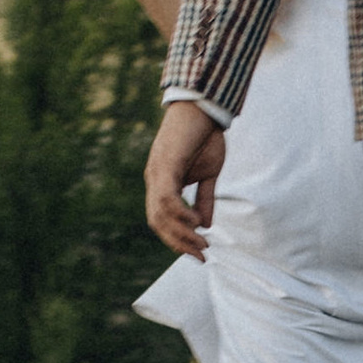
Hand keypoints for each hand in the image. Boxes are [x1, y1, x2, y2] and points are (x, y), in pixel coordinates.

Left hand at [144, 101, 226, 255]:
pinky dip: (180, 213)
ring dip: (181, 233)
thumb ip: (204, 199)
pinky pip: (167, 197)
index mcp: (162, 183)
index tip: (198, 254)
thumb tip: (205, 224)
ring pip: (160, 215)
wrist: (204, 106)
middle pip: (157, 223)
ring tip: (201, 242)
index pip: (162, 220)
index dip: (177, 240)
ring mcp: (157, 172)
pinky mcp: (165, 164)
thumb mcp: (209, 174)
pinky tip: (196, 222)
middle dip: (179, 243)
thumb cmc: (205, 136)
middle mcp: (154, 180)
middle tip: (201, 255)